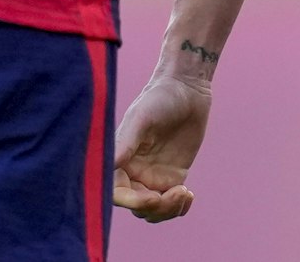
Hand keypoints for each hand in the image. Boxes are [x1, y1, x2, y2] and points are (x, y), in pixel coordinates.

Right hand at [112, 74, 209, 222]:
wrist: (186, 89)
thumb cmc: (159, 98)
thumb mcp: (142, 118)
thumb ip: (125, 143)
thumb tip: (110, 165)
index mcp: (120, 158)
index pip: (116, 192)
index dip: (131, 202)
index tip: (153, 198)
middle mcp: (132, 171)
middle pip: (136, 206)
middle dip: (156, 208)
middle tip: (176, 192)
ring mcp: (152, 176)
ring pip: (153, 211)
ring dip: (168, 210)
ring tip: (185, 192)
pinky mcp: (172, 176)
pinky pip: (171, 204)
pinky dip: (179, 208)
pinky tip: (189, 194)